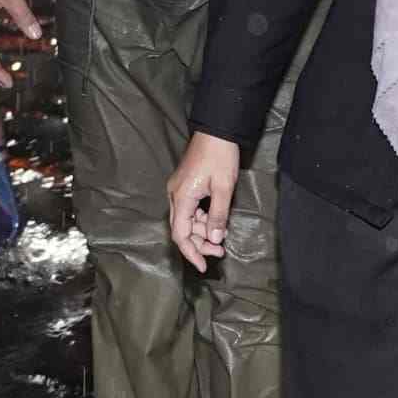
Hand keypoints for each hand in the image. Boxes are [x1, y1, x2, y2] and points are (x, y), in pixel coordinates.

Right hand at [168, 132, 244, 263]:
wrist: (216, 131)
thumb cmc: (220, 156)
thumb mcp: (223, 188)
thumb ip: (217, 216)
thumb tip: (214, 239)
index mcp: (181, 197)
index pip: (180, 234)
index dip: (191, 253)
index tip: (204, 266)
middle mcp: (175, 195)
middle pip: (181, 229)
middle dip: (199, 244)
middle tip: (220, 252)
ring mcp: (178, 189)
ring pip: (186, 220)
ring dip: (201, 232)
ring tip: (222, 237)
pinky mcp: (184, 185)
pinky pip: (189, 210)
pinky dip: (201, 220)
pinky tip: (216, 222)